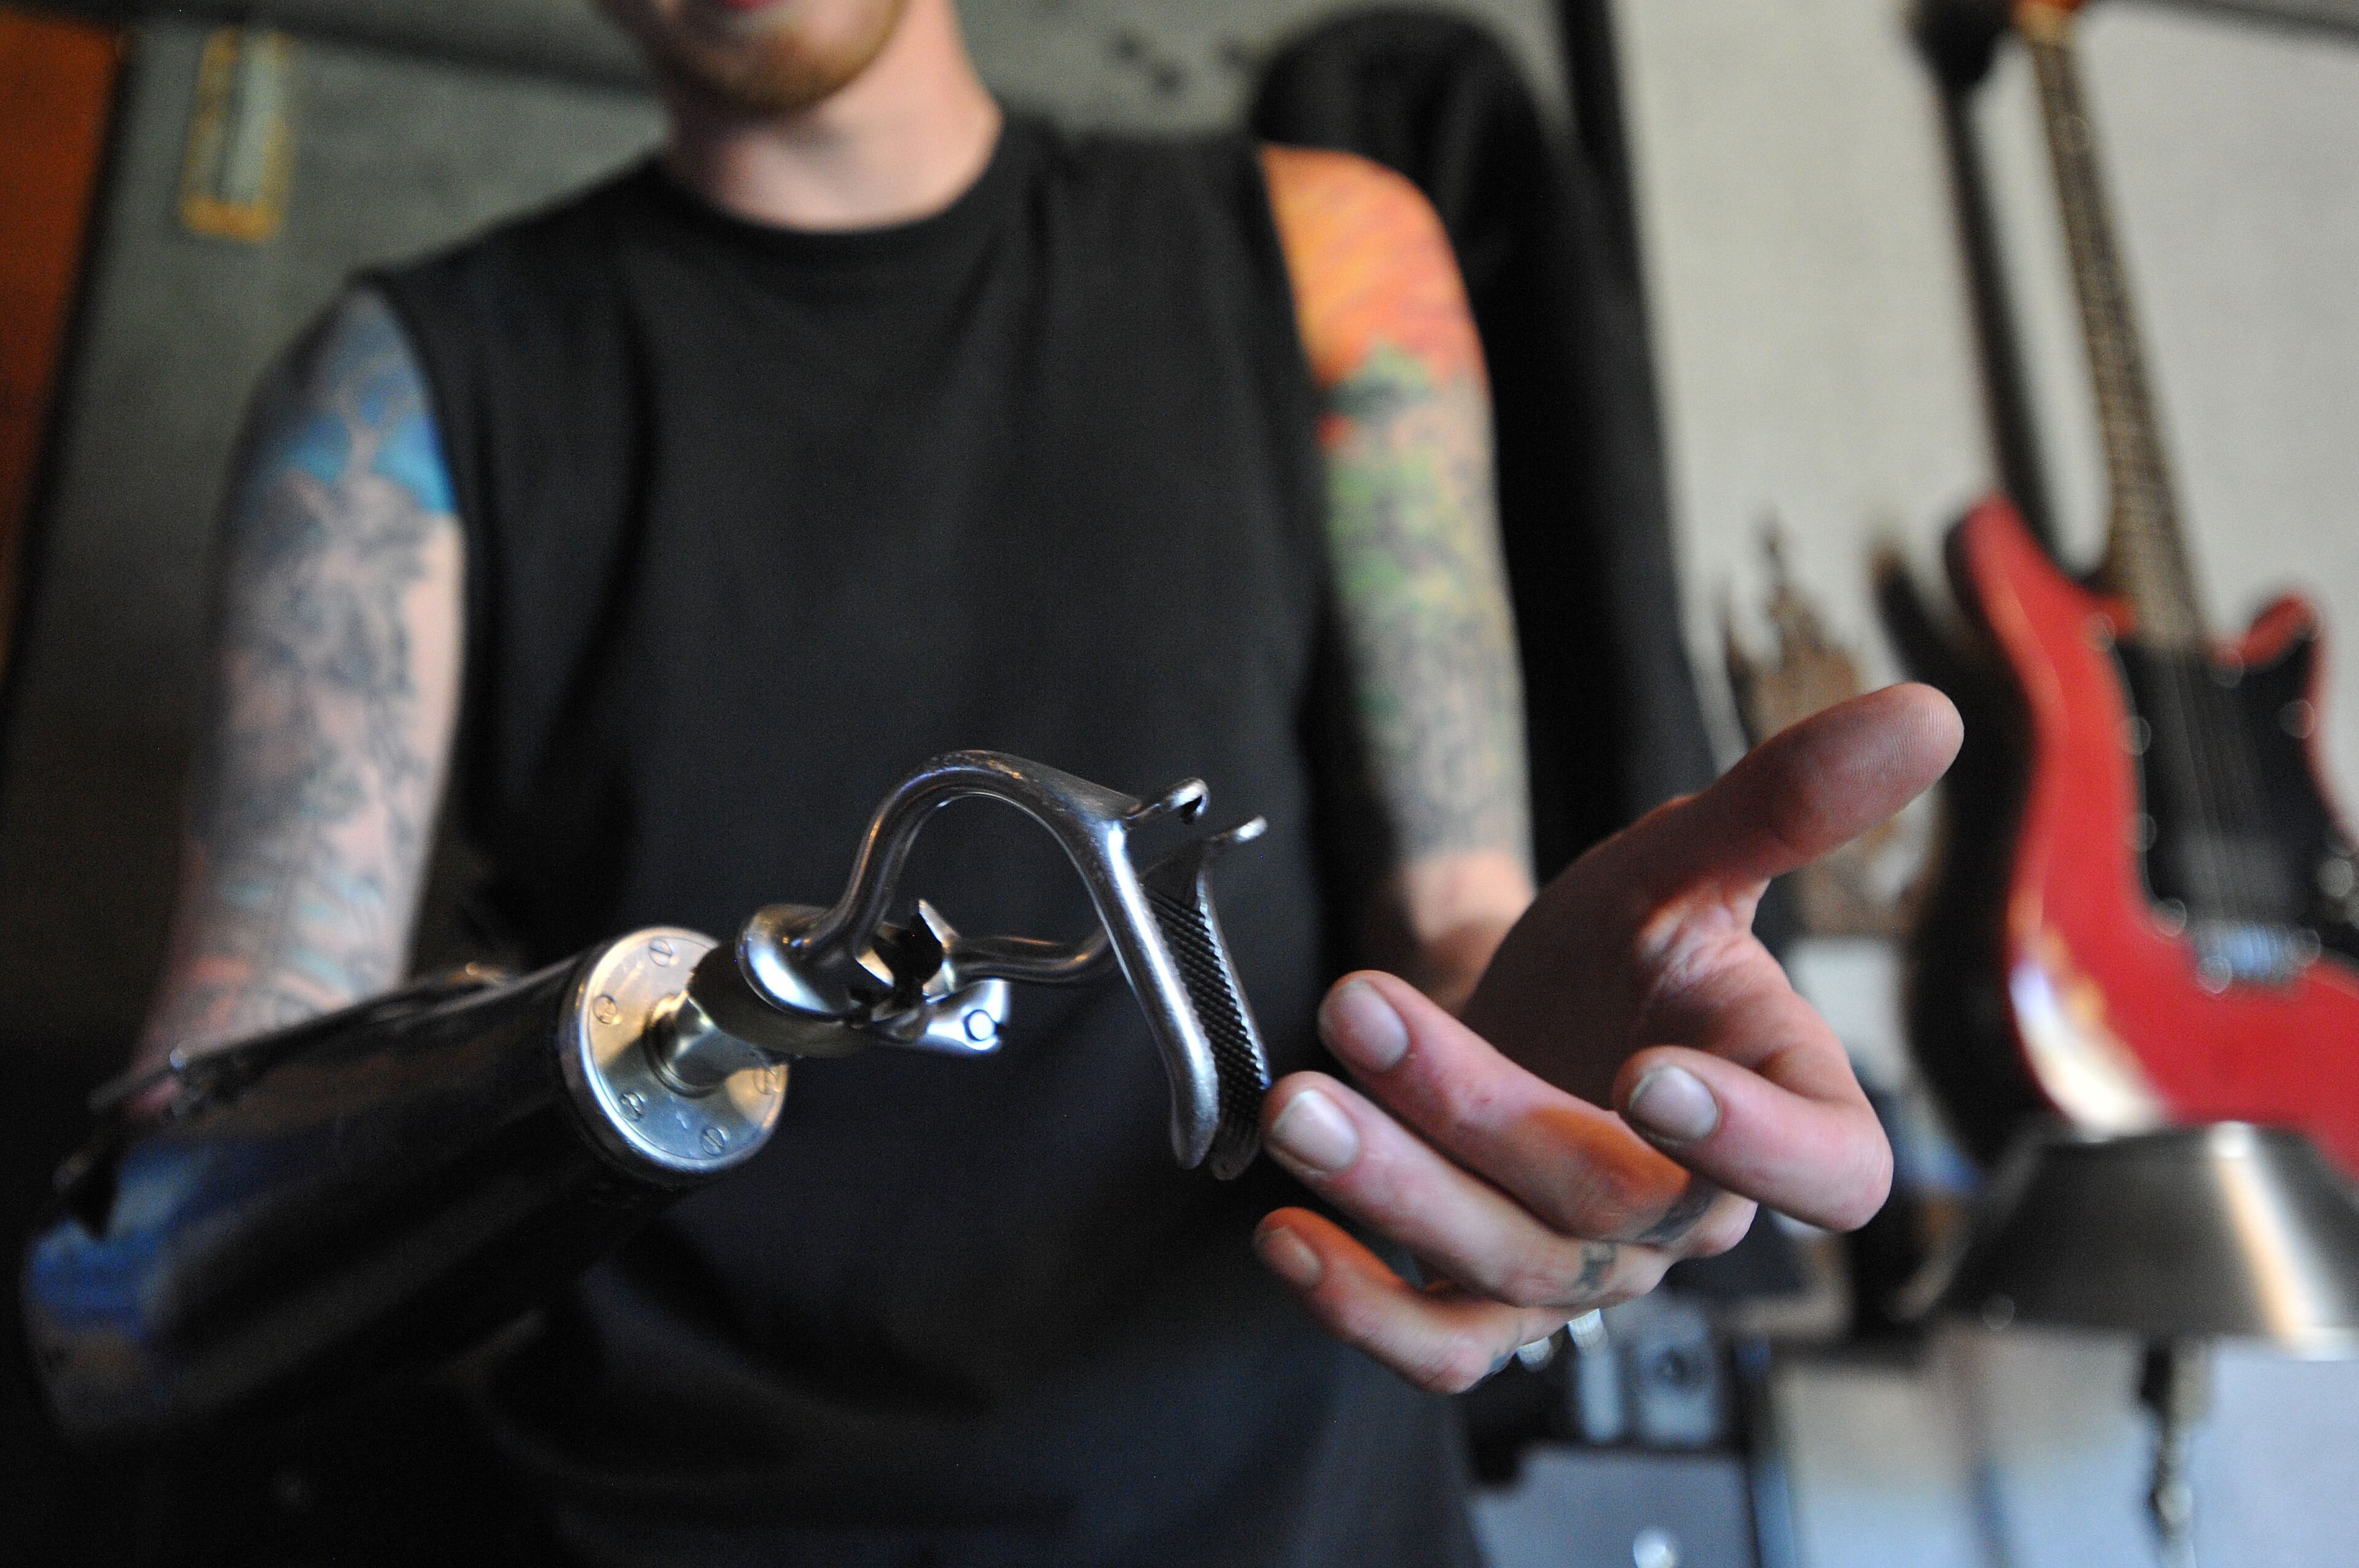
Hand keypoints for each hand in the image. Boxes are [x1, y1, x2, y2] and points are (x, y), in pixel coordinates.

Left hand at [1251, 684, 1961, 1390]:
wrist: (1524, 1006)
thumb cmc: (1620, 946)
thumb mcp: (1686, 861)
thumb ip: (1786, 802)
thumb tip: (1925, 712)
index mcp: (1783, 1109)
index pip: (1828, 1169)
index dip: (1756, 1145)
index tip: (1652, 1073)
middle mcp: (1691, 1216)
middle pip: (1604, 1202)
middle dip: (1473, 1109)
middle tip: (1358, 1009)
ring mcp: (1587, 1274)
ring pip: (1507, 1270)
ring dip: (1392, 1188)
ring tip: (1298, 1098)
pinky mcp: (1492, 1307)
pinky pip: (1440, 1345)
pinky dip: (1361, 1305)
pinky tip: (1284, 1236)